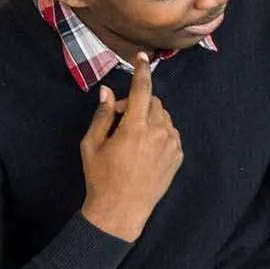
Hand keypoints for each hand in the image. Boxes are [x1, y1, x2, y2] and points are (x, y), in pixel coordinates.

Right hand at [80, 53, 183, 241]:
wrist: (121, 210)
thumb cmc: (101, 177)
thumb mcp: (91, 145)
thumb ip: (102, 116)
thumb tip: (108, 92)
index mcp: (135, 128)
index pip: (143, 90)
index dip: (142, 71)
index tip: (142, 58)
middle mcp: (159, 133)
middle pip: (154, 102)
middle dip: (138, 104)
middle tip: (119, 120)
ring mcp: (172, 145)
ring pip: (164, 117)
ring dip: (149, 118)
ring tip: (131, 138)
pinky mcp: (178, 156)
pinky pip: (171, 133)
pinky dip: (159, 133)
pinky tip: (143, 150)